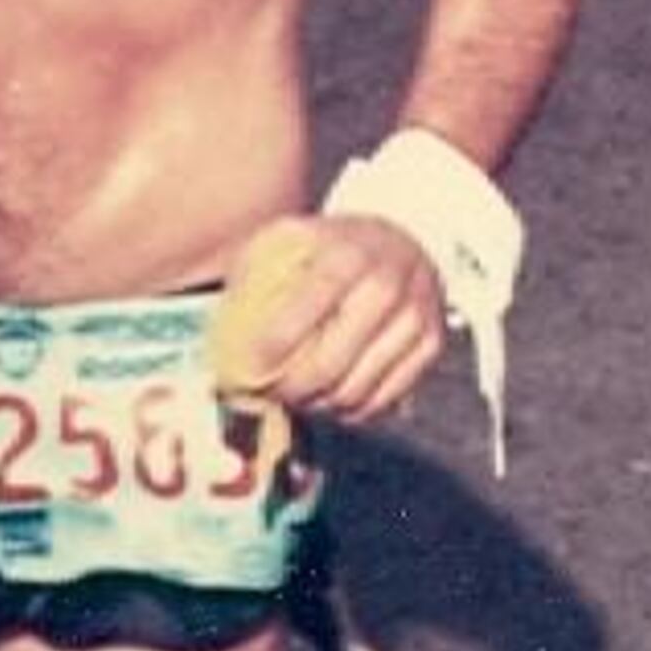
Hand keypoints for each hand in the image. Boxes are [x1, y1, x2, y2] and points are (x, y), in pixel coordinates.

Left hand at [210, 207, 452, 428]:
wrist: (402, 239)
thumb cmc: (329, 246)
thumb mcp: (289, 239)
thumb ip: (254, 274)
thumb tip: (217, 330)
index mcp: (347, 252)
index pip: (307, 307)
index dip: (273, 345)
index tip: (244, 370)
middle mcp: (388, 282)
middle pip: (334, 360)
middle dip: (292, 389)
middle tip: (266, 397)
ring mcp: (416, 315)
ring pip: (360, 386)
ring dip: (319, 406)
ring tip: (293, 402)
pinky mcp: (432, 343)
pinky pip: (387, 397)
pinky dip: (354, 411)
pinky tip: (328, 405)